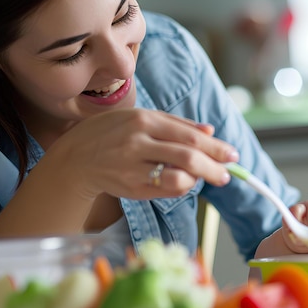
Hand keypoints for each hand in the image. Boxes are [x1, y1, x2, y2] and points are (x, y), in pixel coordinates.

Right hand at [46, 108, 238, 199]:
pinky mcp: (130, 188)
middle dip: (214, 167)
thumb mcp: (141, 117)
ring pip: (178, 178)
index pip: (190, 136)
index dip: (216, 148)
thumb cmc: (112, 133)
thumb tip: (210, 131)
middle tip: (227, 174)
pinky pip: (165, 191)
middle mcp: (138, 143)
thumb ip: (177, 123)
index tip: (232, 155)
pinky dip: (181, 187)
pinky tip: (184, 182)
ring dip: (198, 180)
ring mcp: (133, 168)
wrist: (75, 157)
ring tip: (205, 178)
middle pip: (188, 157)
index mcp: (144, 121)